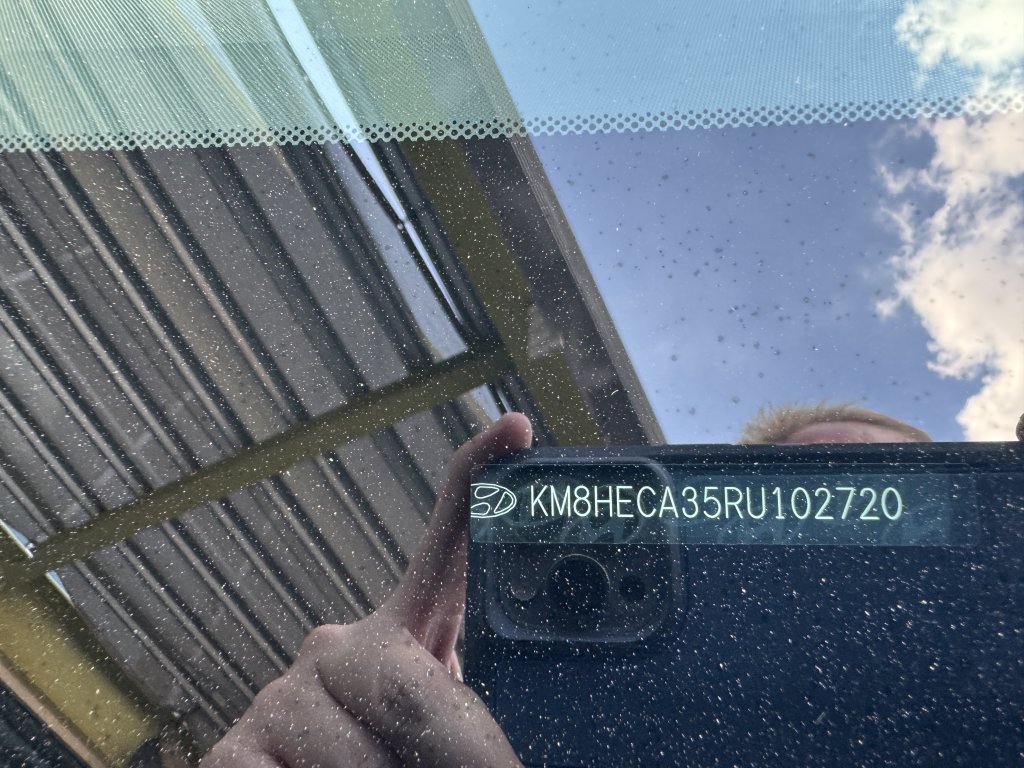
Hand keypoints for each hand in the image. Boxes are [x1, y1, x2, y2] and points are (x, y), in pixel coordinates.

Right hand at [201, 413, 532, 767]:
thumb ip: (470, 702)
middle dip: (444, 749)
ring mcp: (282, 694)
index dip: (478, 482)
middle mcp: (339, 649)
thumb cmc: (407, 760)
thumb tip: (504, 636)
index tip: (518, 428)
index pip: (446, 549)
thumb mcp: (452, 727)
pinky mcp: (232, 749)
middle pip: (403, 687)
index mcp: (408, 639)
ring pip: (346, 750)